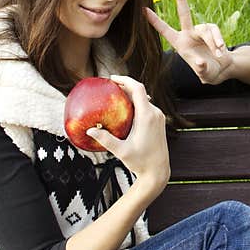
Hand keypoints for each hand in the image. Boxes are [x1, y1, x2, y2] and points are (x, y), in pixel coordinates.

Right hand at [86, 75, 169, 195]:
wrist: (157, 171)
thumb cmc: (140, 162)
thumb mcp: (121, 151)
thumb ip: (105, 139)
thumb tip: (90, 129)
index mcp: (147, 116)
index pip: (138, 89)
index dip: (125, 80)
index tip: (112, 78)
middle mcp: (155, 114)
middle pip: (140, 92)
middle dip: (125, 86)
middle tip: (109, 86)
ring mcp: (159, 117)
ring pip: (144, 99)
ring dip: (130, 95)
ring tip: (115, 95)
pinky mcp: (159, 122)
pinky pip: (147, 107)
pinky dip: (135, 103)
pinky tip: (124, 109)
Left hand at [145, 0, 232, 84]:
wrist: (222, 68)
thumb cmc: (208, 72)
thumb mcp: (204, 74)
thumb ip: (202, 69)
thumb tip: (201, 63)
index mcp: (180, 43)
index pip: (165, 30)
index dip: (155, 21)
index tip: (143, 10)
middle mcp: (188, 34)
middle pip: (184, 13)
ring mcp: (200, 31)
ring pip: (205, 30)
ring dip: (212, 42)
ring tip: (218, 54)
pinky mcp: (212, 30)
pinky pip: (215, 31)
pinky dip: (218, 40)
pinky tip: (221, 50)